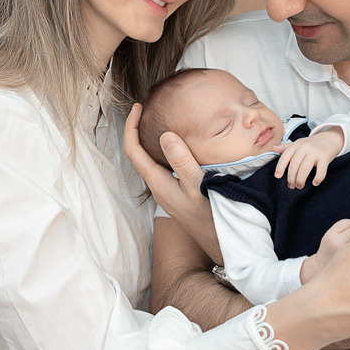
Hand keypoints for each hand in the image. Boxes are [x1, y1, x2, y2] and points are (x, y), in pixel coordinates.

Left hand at [123, 104, 221, 261]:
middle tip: (147, 108)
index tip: (138, 107)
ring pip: (151, 158)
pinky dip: (166, 149)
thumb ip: (182, 162)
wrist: (218, 242)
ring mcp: (167, 189)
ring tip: (161, 120)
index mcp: (157, 182)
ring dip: (152, 139)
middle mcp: (158, 185)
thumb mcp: (197, 187)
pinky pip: (164, 164)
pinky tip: (181, 143)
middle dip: (138, 129)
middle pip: (138, 152)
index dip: (131, 126)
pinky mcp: (177, 191)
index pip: (133, 150)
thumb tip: (165, 135)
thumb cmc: (209, 216)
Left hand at [273, 129, 342, 188]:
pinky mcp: (325, 158)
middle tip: (291, 186)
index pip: (285, 156)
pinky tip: (315, 183)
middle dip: (291, 178)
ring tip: (300, 186)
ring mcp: (315, 153)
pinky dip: (317, 178)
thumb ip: (286, 147)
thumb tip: (273, 148)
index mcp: (296, 145)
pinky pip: (321, 170)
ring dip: (300, 180)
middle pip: (294, 165)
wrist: (330, 138)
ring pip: (305, 169)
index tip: (278, 176)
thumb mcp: (298, 143)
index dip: (280, 167)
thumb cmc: (311, 144)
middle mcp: (305, 148)